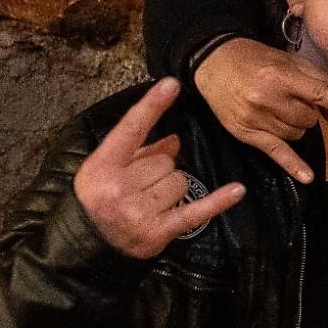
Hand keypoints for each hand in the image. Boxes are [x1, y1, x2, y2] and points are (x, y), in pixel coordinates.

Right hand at [73, 79, 244, 258]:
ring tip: (150, 201)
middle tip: (141, 185)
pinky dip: (218, 201)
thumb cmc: (99, 198)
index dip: (152, 105)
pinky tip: (237, 190)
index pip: (132, 129)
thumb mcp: (107, 168)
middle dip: (159, 169)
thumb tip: (175, 139)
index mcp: (102, 166)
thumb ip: (140, 150)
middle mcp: (119, 188)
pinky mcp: (159, 231)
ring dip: (172, 189)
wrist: (89, 243)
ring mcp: (139, 211)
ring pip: (181, 181)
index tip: (172, 84)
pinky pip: (197, 210)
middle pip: (166, 160)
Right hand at [194, 38, 327, 182]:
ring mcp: (256, 117)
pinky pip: (276, 152)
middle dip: (308, 112)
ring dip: (296, 126)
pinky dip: (293, 165)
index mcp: (282, 75)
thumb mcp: (291, 62)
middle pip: (309, 119)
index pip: (319, 92)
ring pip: (296, 135)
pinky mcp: (246, 133)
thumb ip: (319, 84)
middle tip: (293, 99)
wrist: (214, 62)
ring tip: (280, 109)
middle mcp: (268, 97)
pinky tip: (307, 177)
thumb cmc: (257, 60)